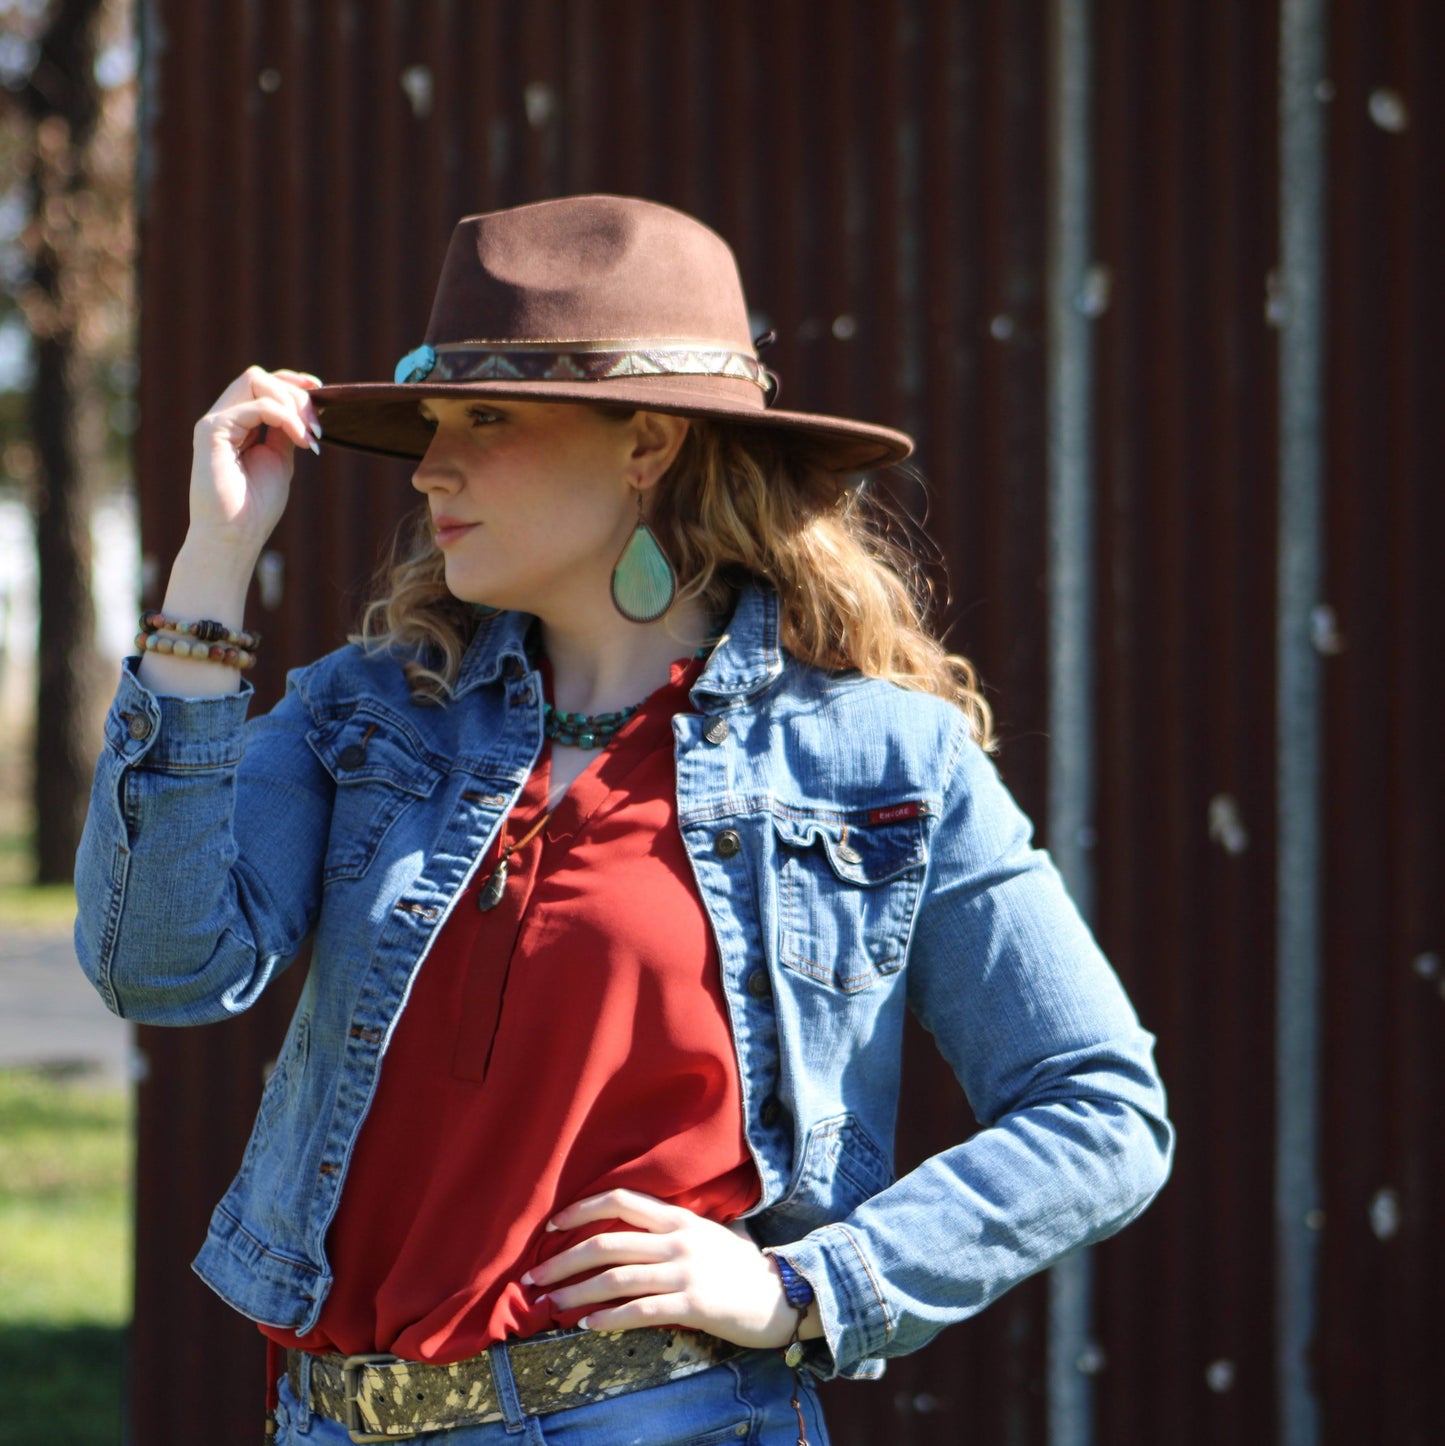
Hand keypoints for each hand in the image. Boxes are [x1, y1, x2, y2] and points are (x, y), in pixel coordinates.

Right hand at [188, 366, 322, 559]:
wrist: (235, 535)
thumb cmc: (256, 506)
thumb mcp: (280, 459)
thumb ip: (286, 431)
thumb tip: (304, 408)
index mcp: (238, 424)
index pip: (262, 384)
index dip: (292, 381)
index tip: (320, 390)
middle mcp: (224, 418)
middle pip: (259, 377)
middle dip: (296, 396)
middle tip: (318, 428)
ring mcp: (216, 422)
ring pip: (254, 380)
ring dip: (291, 403)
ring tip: (309, 435)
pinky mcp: (212, 431)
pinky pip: (255, 407)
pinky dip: (284, 418)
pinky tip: (300, 441)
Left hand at [522, 1188, 819, 1349]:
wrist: (782, 1295)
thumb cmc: (742, 1266)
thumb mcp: (711, 1233)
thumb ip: (676, 1227)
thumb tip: (637, 1227)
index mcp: (679, 1217)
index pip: (621, 1200)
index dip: (582, 1210)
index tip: (551, 1225)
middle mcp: (678, 1239)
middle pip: (607, 1243)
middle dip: (563, 1260)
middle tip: (533, 1276)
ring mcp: (685, 1271)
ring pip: (616, 1279)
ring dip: (576, 1293)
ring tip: (550, 1305)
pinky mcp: (693, 1305)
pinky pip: (641, 1311)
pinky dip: (609, 1318)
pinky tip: (587, 1326)